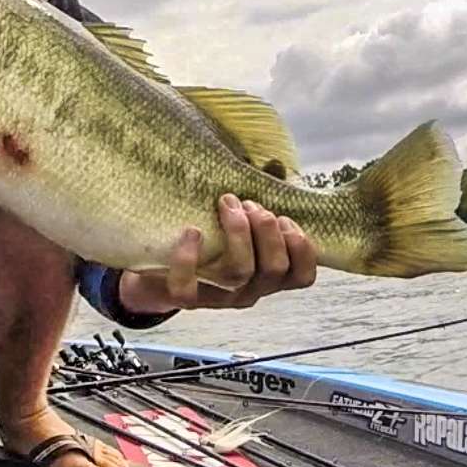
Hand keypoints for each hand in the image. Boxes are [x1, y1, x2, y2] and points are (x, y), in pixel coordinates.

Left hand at [118, 194, 316, 312]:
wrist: (163, 269)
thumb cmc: (212, 239)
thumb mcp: (241, 223)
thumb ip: (260, 203)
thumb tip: (276, 166)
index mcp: (269, 277)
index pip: (302, 277)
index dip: (303, 248)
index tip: (285, 219)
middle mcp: (249, 291)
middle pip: (273, 270)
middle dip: (267, 230)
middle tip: (251, 205)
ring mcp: (219, 298)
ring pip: (239, 273)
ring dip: (239, 233)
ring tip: (228, 204)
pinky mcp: (186, 300)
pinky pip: (188, 289)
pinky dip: (189, 259)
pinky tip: (192, 231)